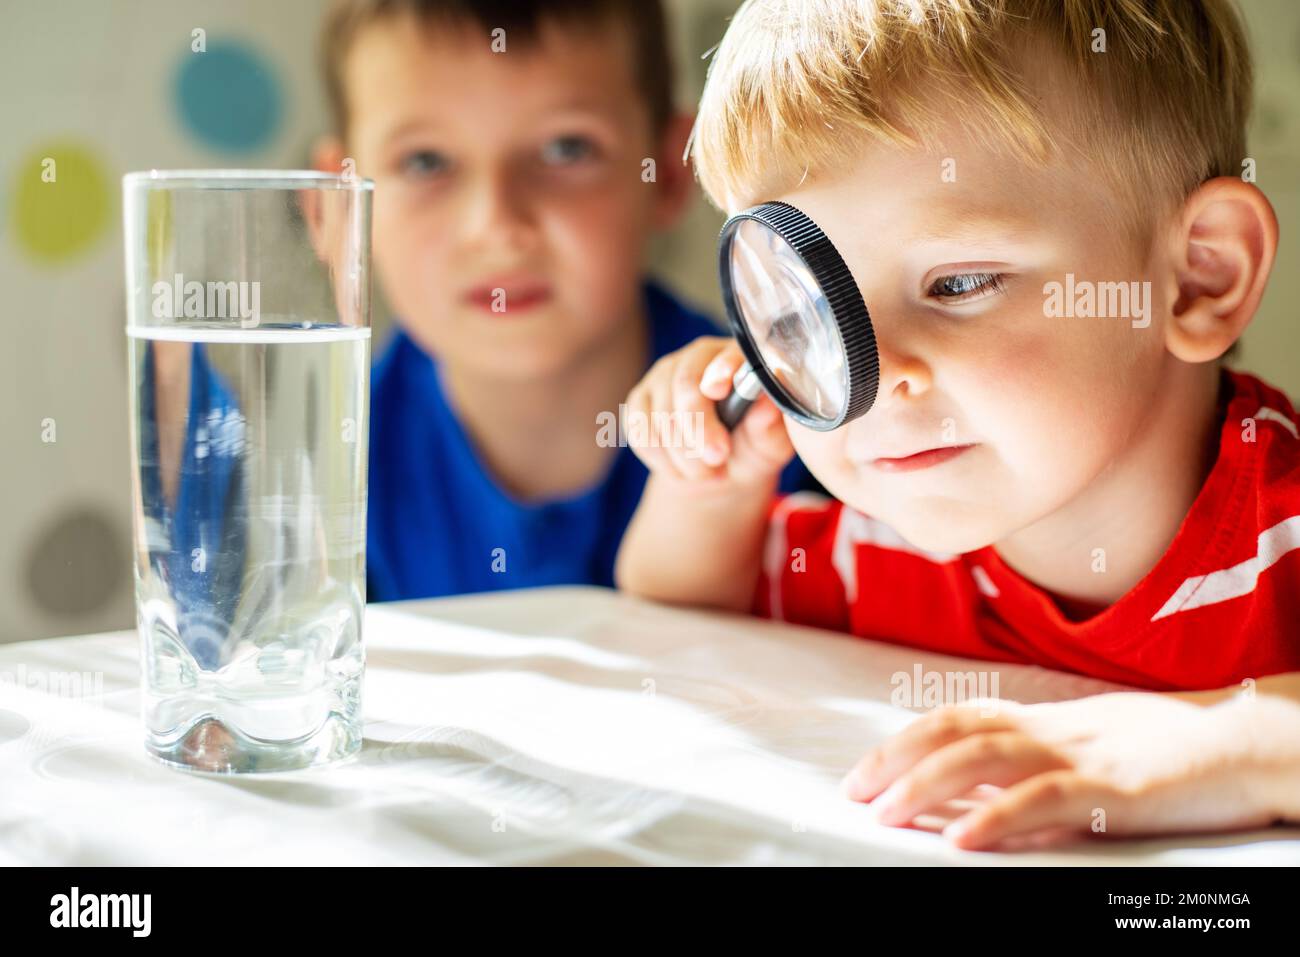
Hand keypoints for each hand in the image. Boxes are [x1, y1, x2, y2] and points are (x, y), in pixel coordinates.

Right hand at [624, 336, 793, 485]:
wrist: (719, 467)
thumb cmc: (752, 446)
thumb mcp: (769, 442)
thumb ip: (769, 425)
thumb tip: (766, 406)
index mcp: (737, 357)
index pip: (726, 355)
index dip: (721, 370)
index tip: (717, 391)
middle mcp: (697, 357)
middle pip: (685, 385)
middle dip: (699, 428)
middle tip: (717, 459)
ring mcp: (663, 376)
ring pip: (661, 414)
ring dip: (684, 455)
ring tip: (709, 473)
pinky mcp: (639, 399)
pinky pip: (640, 431)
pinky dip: (662, 460)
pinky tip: (683, 470)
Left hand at [843, 691, 1289, 851]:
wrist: (1247, 741)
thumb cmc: (1169, 750)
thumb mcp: (1092, 746)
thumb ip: (1038, 762)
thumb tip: (981, 792)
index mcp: (1046, 718)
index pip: (958, 717)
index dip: (905, 740)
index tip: (865, 771)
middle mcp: (1053, 728)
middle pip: (956, 730)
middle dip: (898, 759)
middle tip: (856, 793)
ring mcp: (1081, 753)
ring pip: (984, 758)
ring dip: (927, 785)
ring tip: (886, 814)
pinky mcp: (1114, 787)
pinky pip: (1043, 799)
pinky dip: (996, 817)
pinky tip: (961, 839)